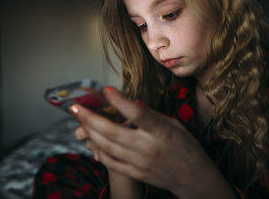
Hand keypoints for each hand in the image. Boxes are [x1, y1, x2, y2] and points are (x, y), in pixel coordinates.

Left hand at [70, 86, 233, 197]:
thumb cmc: (187, 147)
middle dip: (90, 118)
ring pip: (107, 146)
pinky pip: (111, 162)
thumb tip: (131, 104)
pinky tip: (92, 141)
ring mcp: (140, 162)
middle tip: (75, 107)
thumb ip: (152, 116)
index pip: (137, 113)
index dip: (119, 101)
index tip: (105, 89)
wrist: (194, 178)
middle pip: (113, 131)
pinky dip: (99, 151)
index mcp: (161, 131)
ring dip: (90, 132)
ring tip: (79, 121)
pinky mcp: (136, 173)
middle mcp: (148, 147)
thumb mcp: (175, 125)